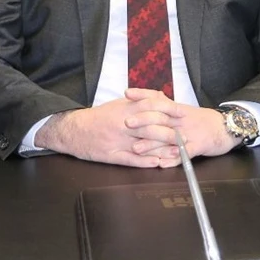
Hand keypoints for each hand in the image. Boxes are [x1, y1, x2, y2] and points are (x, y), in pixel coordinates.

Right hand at [37, 93, 181, 167]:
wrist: (74, 130)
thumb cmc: (100, 116)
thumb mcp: (120, 104)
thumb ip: (140, 100)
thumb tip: (161, 97)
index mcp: (125, 109)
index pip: (152, 107)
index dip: (169, 110)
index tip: (183, 114)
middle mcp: (123, 124)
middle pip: (151, 127)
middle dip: (171, 132)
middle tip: (186, 137)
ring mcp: (118, 141)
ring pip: (144, 144)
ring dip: (163, 149)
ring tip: (178, 153)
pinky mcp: (111, 155)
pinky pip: (131, 159)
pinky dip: (145, 161)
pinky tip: (157, 163)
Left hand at [124, 88, 239, 159]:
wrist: (227, 127)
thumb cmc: (202, 121)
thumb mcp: (185, 111)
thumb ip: (168, 107)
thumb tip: (150, 99)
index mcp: (178, 110)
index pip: (158, 99)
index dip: (143, 95)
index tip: (126, 93)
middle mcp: (182, 119)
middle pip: (161, 117)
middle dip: (143, 120)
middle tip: (126, 122)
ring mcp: (190, 133)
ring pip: (169, 137)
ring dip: (152, 144)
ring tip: (137, 148)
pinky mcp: (199, 145)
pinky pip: (185, 153)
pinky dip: (174, 159)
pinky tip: (162, 164)